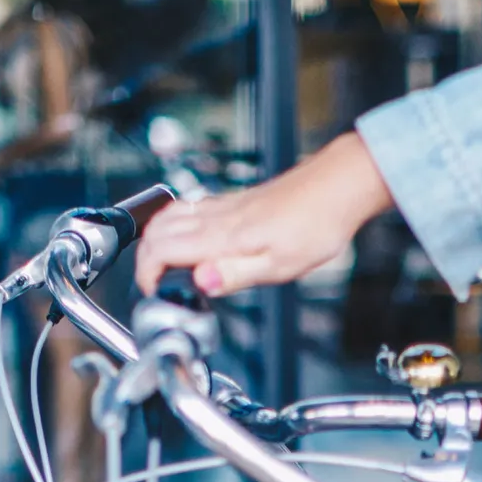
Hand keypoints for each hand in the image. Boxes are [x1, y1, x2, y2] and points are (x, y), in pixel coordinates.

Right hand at [136, 131, 392, 297]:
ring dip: (155, 239)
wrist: (337, 187)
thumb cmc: (317, 226)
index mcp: (223, 236)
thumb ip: (235, 274)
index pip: (161, 248)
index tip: (153, 293)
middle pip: (157, 229)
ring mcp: (224, 205)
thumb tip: (202, 282)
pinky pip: (190, 209)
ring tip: (163, 267)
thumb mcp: (279, 266)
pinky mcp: (235, 200)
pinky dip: (175, 226)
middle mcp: (217, 216)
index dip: (146, 274)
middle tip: (153, 285)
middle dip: (144, 259)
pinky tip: (188, 240)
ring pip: (170, 215)